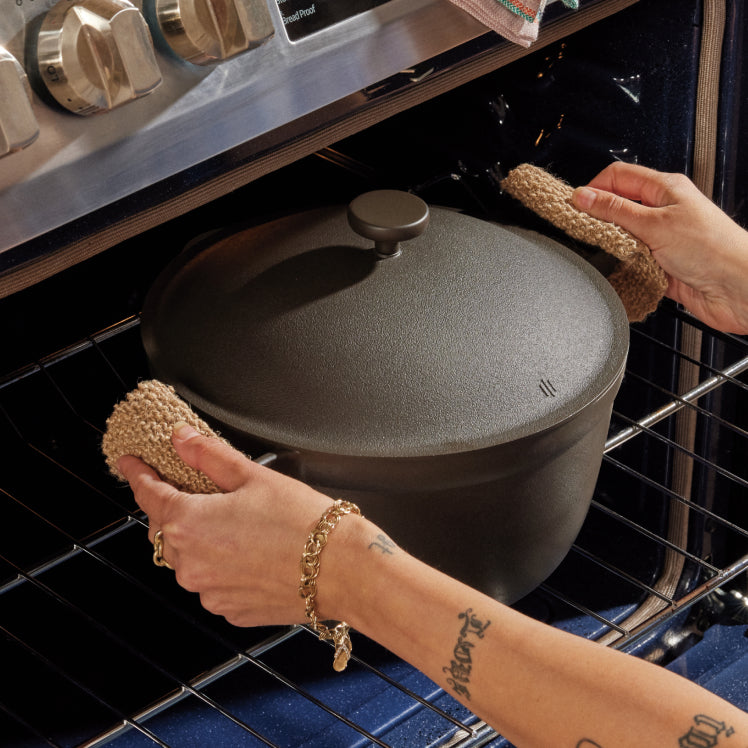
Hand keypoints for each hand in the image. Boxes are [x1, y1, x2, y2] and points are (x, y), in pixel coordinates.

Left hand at [117, 423, 333, 626]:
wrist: (341, 569)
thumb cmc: (302, 522)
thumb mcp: (254, 476)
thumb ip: (209, 456)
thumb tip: (182, 439)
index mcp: (189, 524)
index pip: (148, 494)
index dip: (138, 474)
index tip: (131, 463)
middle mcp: (190, 564)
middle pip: (166, 531)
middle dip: (174, 510)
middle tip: (200, 492)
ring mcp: (209, 592)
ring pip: (189, 560)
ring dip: (200, 541)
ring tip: (237, 525)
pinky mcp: (230, 610)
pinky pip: (212, 584)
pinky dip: (221, 567)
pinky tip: (250, 553)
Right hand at [572, 162, 747, 333]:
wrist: (738, 288)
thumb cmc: (714, 249)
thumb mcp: (655, 224)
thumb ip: (615, 210)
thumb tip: (583, 196)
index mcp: (664, 188)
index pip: (617, 176)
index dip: (593, 188)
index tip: (575, 206)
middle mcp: (662, 211)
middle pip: (616, 207)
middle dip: (598, 219)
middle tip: (585, 230)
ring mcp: (661, 238)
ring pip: (621, 237)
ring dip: (611, 246)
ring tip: (608, 251)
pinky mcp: (660, 264)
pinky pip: (630, 262)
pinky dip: (622, 267)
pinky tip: (621, 270)